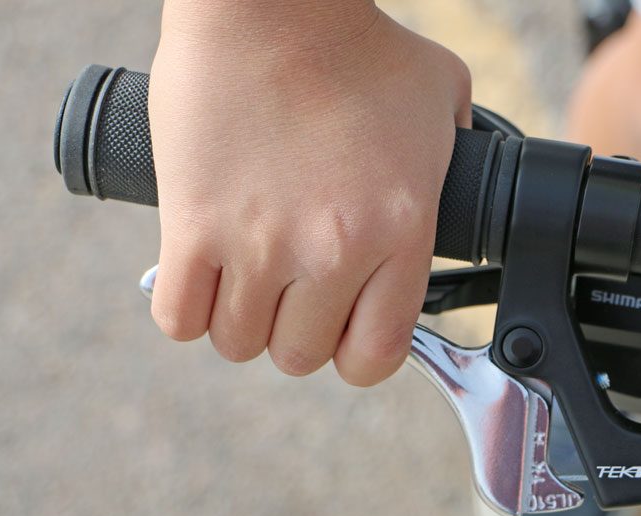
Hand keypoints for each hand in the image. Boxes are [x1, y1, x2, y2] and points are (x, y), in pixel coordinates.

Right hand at [148, 2, 470, 384]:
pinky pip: (179, 317)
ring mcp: (259, 243)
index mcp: (399, 231)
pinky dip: (187, 308)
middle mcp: (332, 250)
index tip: (344, 331)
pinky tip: (201, 275)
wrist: (272, 3)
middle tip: (290, 293)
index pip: (375, 355)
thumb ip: (462, 154)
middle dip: (295, 333)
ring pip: (238, 343)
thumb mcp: (444, 99)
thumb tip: (461, 187)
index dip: (357, 355)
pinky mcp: (193, 226)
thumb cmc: (359, 46)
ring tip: (245, 279)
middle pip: (300, 355)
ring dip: (241, 321)